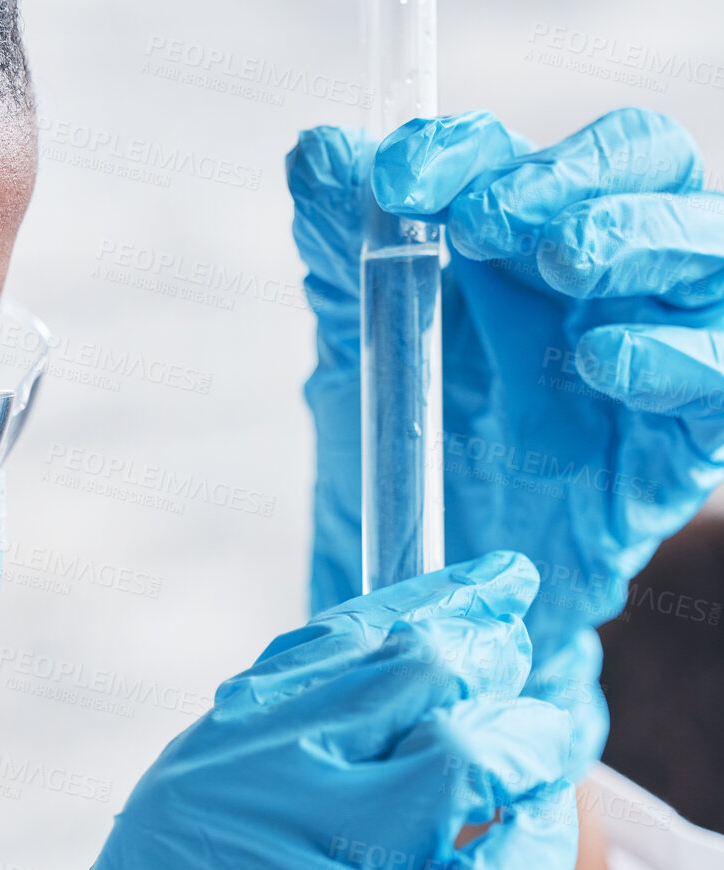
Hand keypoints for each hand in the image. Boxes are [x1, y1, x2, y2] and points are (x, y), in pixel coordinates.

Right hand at [0, 553, 576, 869]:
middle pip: (428, 677)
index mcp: (219, 749)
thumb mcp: (187, 824)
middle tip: (522, 674)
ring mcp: (334, 869)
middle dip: (496, 665)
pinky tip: (516, 862)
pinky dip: (525, 861)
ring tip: (539, 758)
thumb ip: (281, 750)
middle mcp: (271, 788)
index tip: (497, 588)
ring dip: (530, 752)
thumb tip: (395, 678)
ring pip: (480, 764)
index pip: (352, 635)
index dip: (445, 601)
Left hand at [287, 107, 723, 767]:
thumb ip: (340, 256)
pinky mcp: (678, 443)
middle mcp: (596, 284)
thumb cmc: (406, 459)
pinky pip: (720, 378)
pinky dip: (677, 354)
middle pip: (643, 166)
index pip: (521, 156)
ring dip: (639, 233)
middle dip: (569, 174)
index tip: (394, 178)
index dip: (466, 149)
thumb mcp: (354, 354)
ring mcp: (651, 352)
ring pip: (706, 248)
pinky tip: (602, 359)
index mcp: (515, 245)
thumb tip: (317, 150)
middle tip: (485, 219)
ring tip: (561, 257)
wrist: (427, 590)